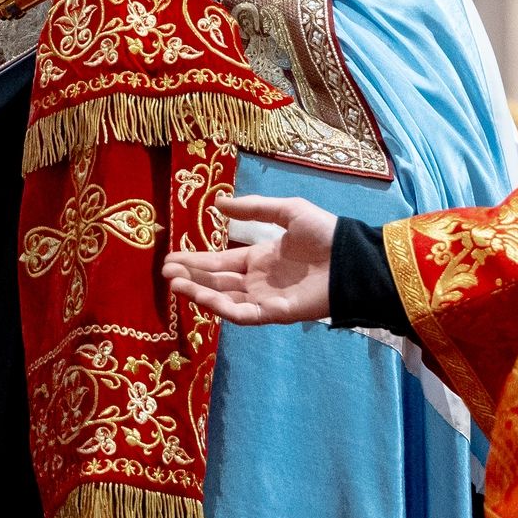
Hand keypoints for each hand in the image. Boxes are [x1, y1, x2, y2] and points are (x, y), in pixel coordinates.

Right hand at [162, 194, 336, 324]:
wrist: (352, 257)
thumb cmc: (325, 233)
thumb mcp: (287, 211)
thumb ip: (253, 209)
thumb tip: (218, 203)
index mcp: (260, 259)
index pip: (221, 262)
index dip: (196, 260)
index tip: (171, 258)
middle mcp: (258, 281)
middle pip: (217, 282)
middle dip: (191, 277)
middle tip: (165, 271)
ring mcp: (266, 299)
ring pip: (224, 300)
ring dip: (199, 293)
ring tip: (175, 284)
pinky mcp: (276, 313)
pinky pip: (243, 314)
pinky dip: (221, 308)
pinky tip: (202, 296)